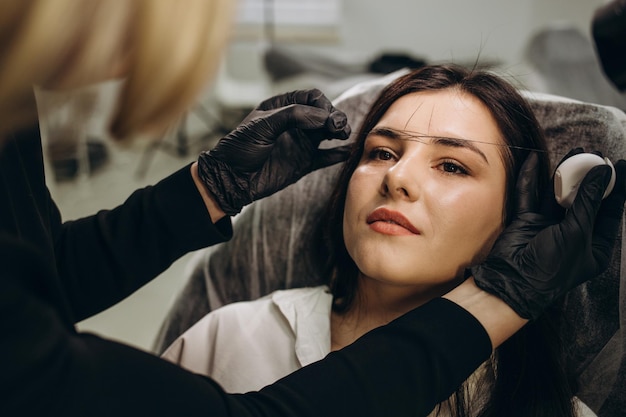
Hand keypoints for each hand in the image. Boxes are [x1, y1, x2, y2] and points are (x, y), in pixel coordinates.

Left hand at [197, 89, 351, 214]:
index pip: (311, 97)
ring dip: (339, 131)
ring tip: (343, 135)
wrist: (231, 179)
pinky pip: (326, 157)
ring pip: (328, 133)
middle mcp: (294, 123)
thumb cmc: (240, 148)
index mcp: (282, 106)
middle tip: (339, 127)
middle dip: (334, 117)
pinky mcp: (304, 163)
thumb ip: (293, 116)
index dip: (322, 104)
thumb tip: (324, 117)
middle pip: (324, 113)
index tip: (324, 117)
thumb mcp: (262, 125)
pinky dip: (338, 154)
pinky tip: (348, 151)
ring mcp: (300, 143)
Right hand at [472, 151, 625, 319]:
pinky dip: (531, 178)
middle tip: (594, 155)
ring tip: (574, 153)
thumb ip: (588, 201)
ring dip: (565, 174)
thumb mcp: (578, 232)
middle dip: (589, 176)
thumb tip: (602, 173)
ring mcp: (549, 227)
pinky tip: (535, 160)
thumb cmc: (552, 266)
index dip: (617, 187)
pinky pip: (529, 195)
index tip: (622, 164)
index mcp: (594, 245)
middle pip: (584, 199)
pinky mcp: (527, 221)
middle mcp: (573, 234)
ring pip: (558, 194)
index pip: (610, 211)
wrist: (514, 280)